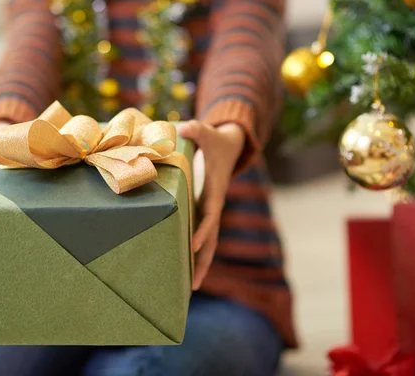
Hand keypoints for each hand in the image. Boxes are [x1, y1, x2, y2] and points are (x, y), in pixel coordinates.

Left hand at [177, 121, 244, 289]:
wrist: (231, 146)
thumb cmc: (216, 141)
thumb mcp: (207, 133)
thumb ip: (197, 129)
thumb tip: (183, 126)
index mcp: (214, 190)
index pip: (209, 214)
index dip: (203, 229)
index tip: (194, 245)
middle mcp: (214, 205)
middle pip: (211, 239)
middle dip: (203, 261)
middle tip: (192, 285)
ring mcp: (211, 210)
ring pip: (209, 242)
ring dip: (200, 264)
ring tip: (188, 288)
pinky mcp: (206, 211)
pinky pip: (202, 235)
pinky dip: (196, 253)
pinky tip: (184, 268)